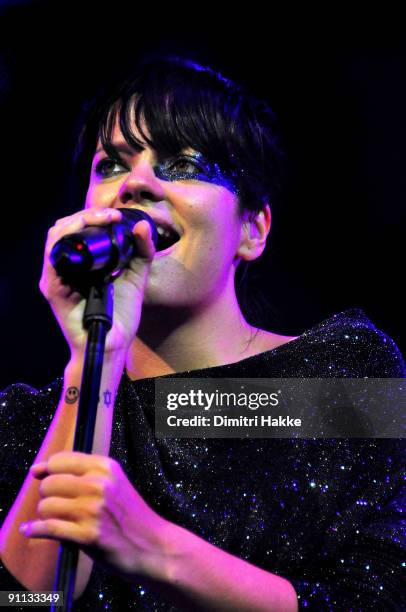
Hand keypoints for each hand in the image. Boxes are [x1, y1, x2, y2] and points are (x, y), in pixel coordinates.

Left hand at [19, 452, 169, 582]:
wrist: (154, 545)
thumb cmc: (131, 515)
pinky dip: (35, 530)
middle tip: (58, 506)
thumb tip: (36, 470)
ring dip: (46, 516)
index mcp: (105, 467)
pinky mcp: (87, 535)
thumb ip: (80, 473)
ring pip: (47, 506)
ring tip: (57, 520)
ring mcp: (92, 510)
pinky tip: (30, 530)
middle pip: (49, 484)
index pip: (60, 460)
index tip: (40, 476)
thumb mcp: (114, 483)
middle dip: (48, 496)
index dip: (47, 470)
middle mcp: (98, 484)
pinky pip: (49, 528)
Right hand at [39, 208, 154, 354]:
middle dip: (86, 215)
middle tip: (111, 215)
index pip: (78, 229)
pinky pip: (53, 258)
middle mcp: (67, 268)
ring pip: (55, 237)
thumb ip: (141, 252)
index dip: (94, 216)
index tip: (117, 215)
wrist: (113, 345)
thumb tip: (143, 225)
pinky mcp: (54, 288)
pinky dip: (67, 240)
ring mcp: (57, 277)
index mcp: (83, 264)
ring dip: (77, 222)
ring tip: (102, 220)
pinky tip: (85, 233)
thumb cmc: (121, 315)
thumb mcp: (136, 277)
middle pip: (64, 228)